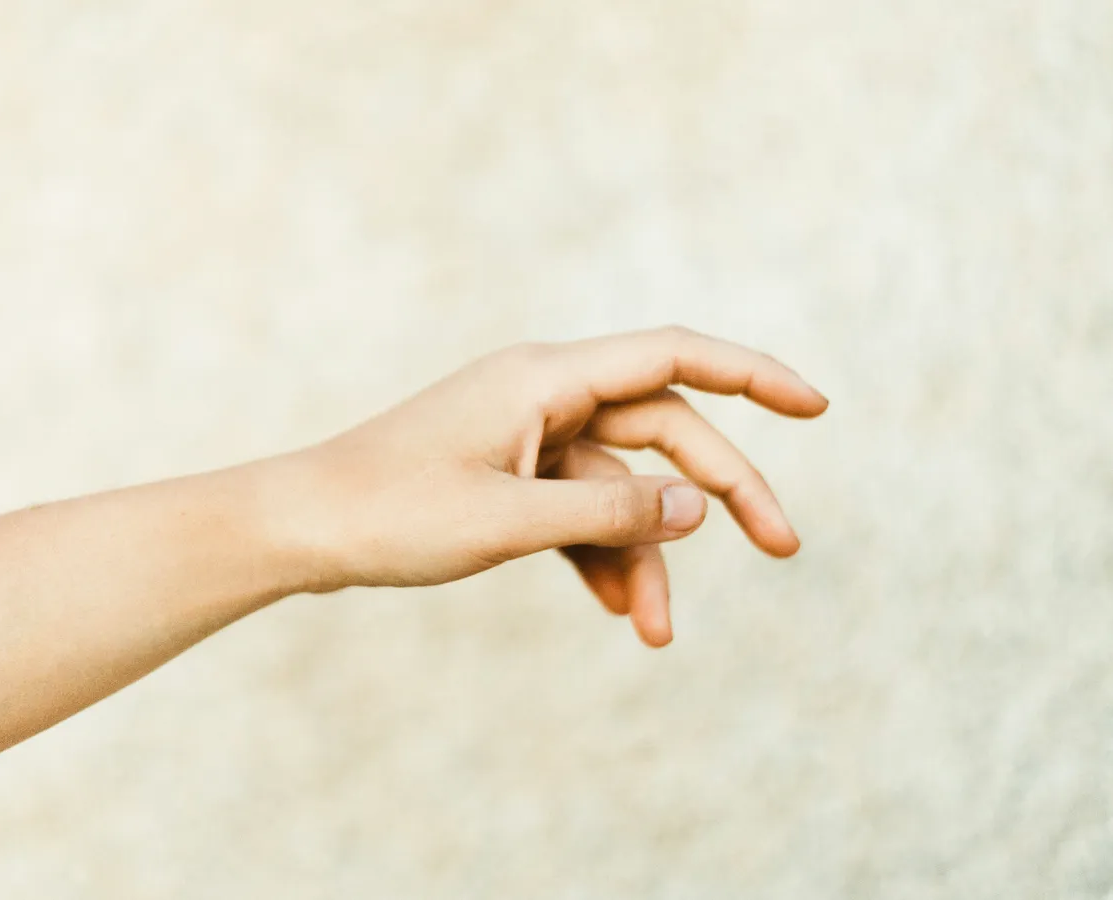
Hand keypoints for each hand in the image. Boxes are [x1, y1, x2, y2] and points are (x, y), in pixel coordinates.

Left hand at [286, 327, 827, 646]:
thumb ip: (609, 512)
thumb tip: (698, 508)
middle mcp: (544, 396)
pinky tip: (618, 610)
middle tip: (787, 547)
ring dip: (646, 554)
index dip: (752, 374)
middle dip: (723, 492)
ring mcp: (526, 436)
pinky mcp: (508, 475)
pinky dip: (600, 555)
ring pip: (619, 488)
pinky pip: (577, 510)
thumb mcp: (510, 521)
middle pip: (664, 432)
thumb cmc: (390, 512)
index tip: (816, 406)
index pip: (674, 357)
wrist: (302, 528)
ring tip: (657, 633)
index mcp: (546, 379)